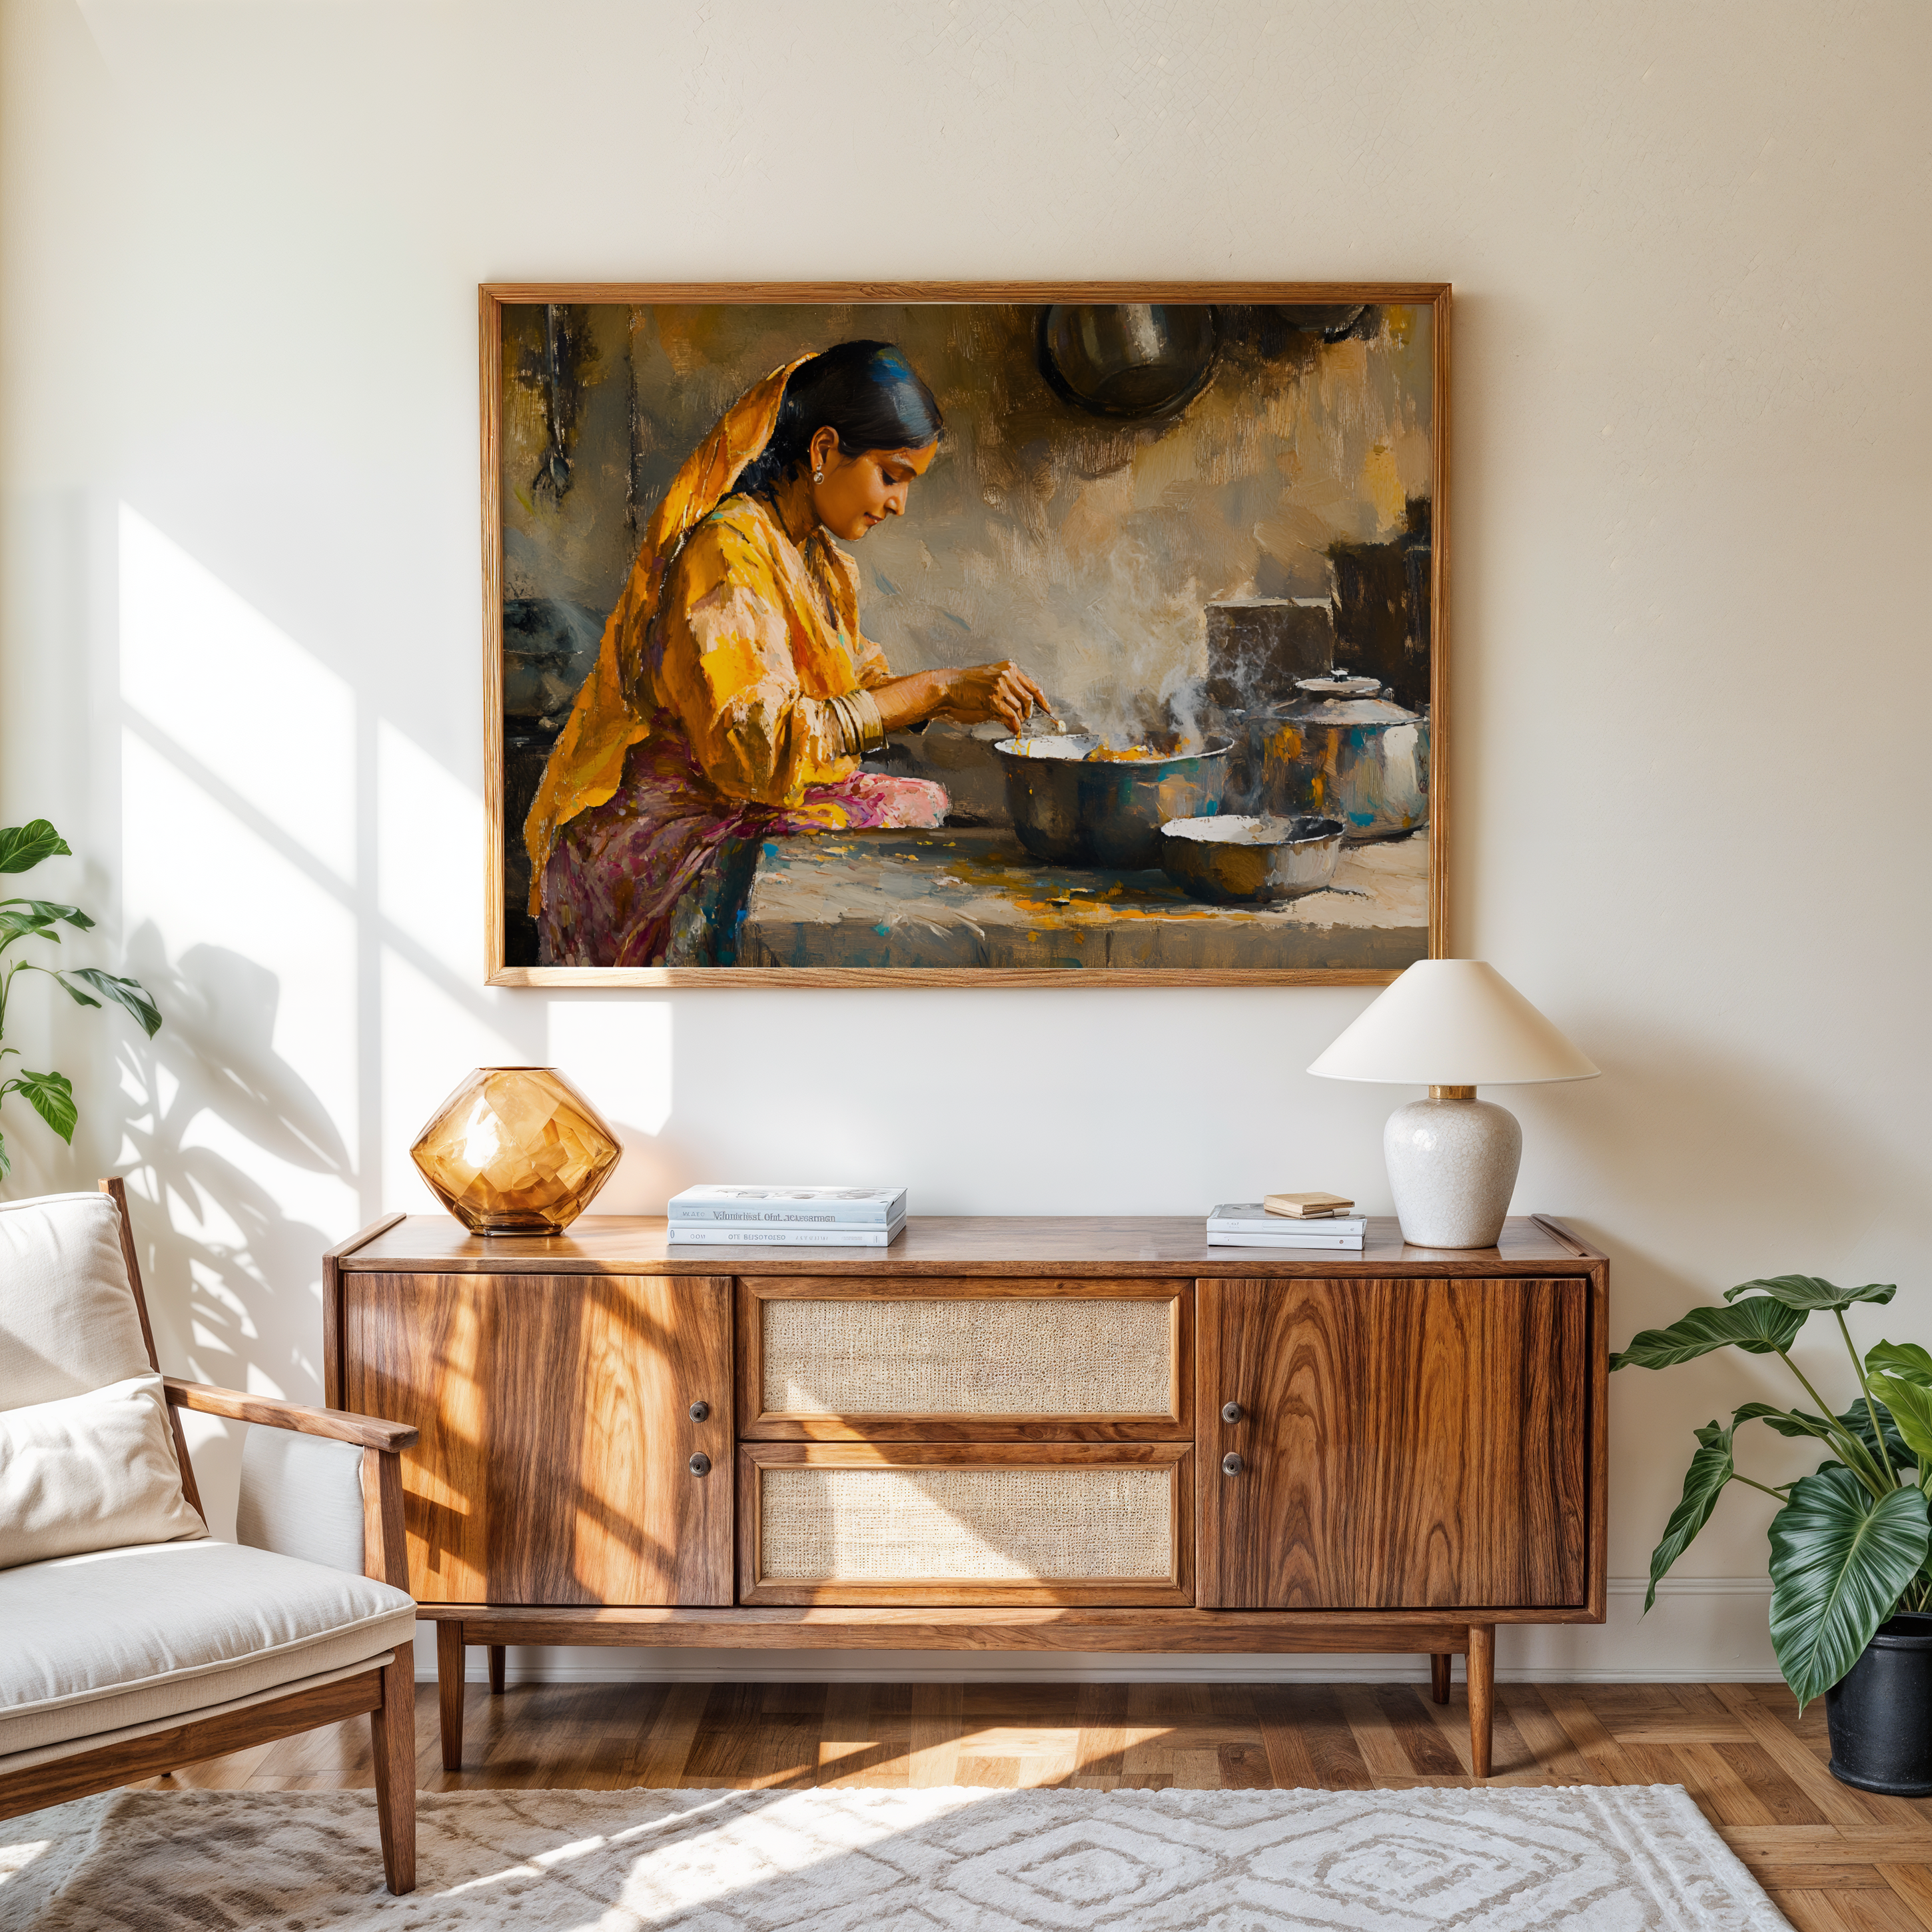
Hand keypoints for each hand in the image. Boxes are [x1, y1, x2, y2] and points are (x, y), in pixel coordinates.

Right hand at [936, 662, 1054, 734]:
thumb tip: (1021, 711)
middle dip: (1028, 712)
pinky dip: (1014, 726)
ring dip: (1019, 720)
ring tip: (1014, 725)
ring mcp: (1000, 686)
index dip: (1042, 700)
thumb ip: (1008, 694)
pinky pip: (1011, 716)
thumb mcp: (992, 684)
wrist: (949, 687)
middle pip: (1029, 698)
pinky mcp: (993, 699)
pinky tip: (1013, 730)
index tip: (1048, 710)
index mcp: (1009, 668)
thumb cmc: (967, 686)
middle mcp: (1006, 675)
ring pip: (1020, 708)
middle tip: (1024, 720)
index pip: (1033, 685)